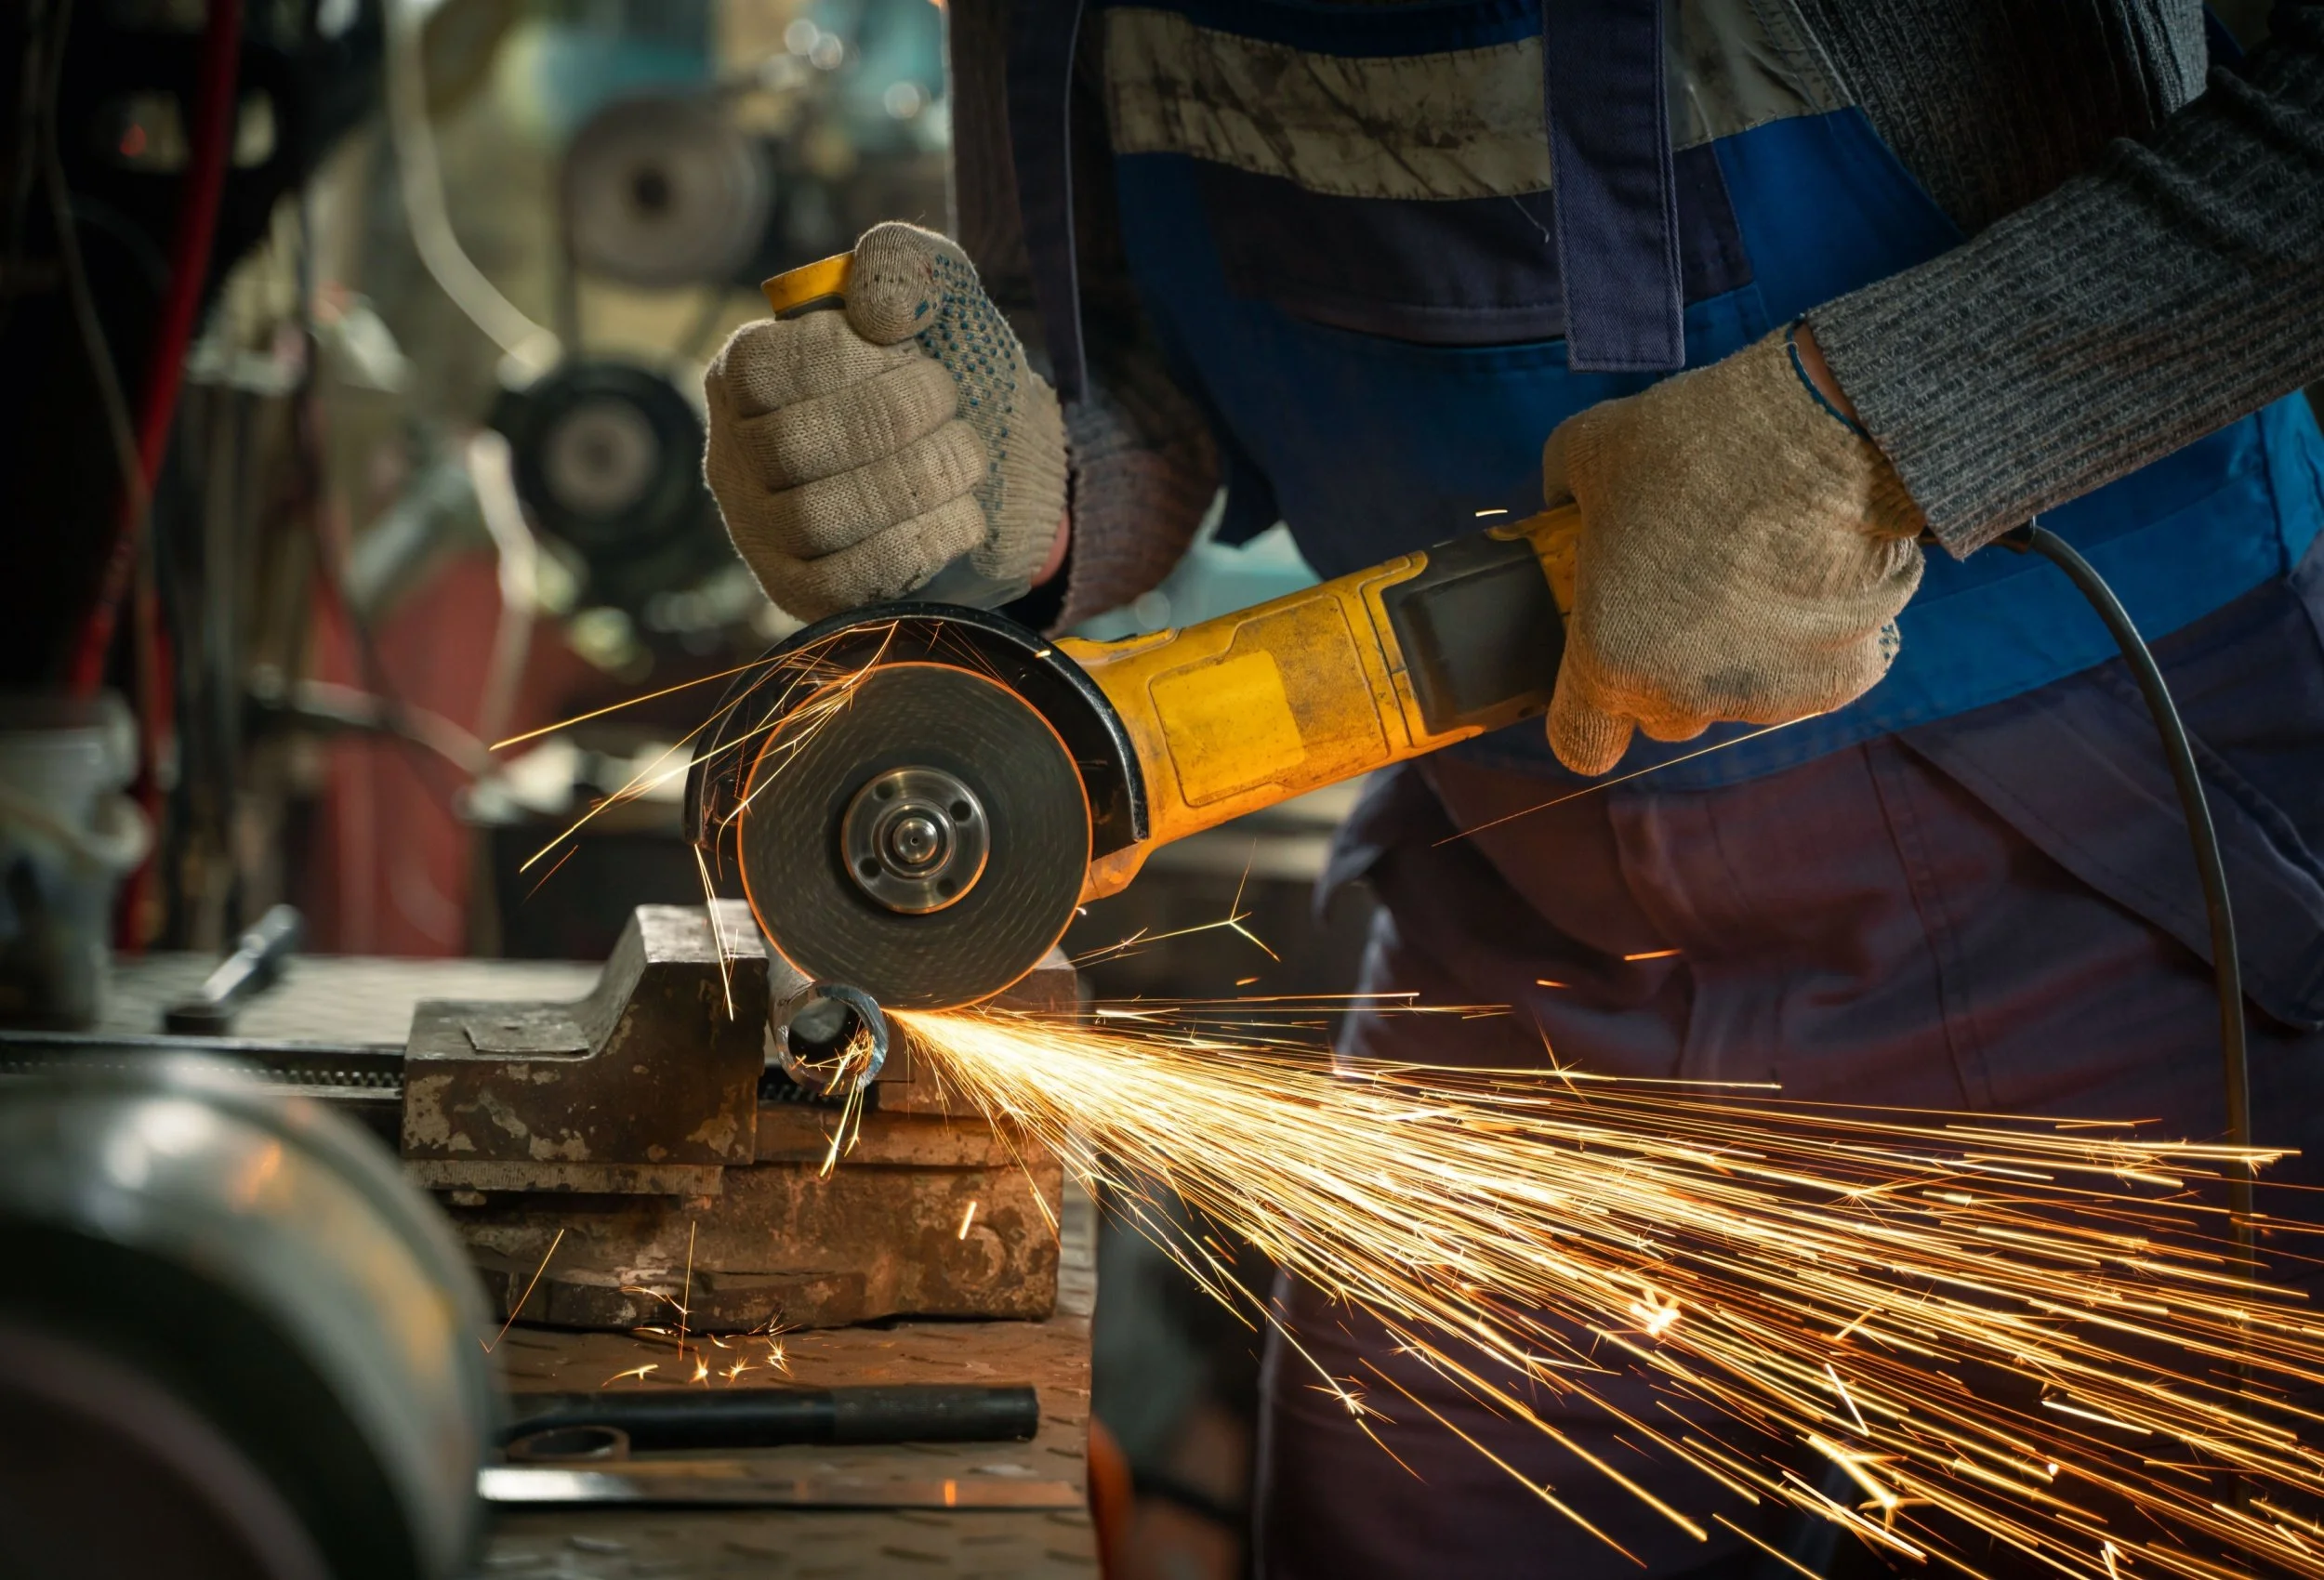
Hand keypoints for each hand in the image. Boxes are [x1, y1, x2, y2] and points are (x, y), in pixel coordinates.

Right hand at [703, 223, 1069, 621]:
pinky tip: (963, 516)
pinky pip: (844, 585)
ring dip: (913, 483)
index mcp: (746, 374)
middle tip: (954, 408)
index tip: (916, 354)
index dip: (847, 361)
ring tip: (968, 459)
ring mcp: (762, 533)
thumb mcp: (941, 298)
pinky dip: (918, 545)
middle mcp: (736, 454)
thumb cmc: (951, 377)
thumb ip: (908, 263)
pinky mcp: (803, 596)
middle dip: (890, 423)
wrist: (1001, 474)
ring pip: (814, 518)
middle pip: (787, 447)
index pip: (761, 368)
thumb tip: (875, 310)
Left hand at [1541, 327, 1925, 775]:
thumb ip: (1563, 499)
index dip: (1587, 721)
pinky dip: (1813, 640)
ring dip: (1740, 653)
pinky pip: (1813, 675)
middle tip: (1682, 594)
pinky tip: (1813, 575)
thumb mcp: (1588, 450)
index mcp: (1609, 659)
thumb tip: (1564, 507)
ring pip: (1738, 695)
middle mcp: (1685, 696)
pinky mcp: (1840, 682)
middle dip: (1666, 669)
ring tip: (1756, 568)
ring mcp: (1766, 697)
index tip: (1597, 686)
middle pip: (1664, 715)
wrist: (1825, 433)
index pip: (1582, 745)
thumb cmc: (1694, 443)